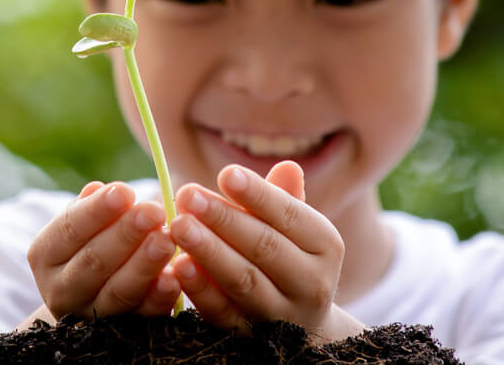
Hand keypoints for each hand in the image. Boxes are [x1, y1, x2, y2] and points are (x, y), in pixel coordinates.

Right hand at [26, 181, 180, 321]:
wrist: (91, 296)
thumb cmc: (91, 243)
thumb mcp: (84, 224)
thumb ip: (92, 208)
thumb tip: (98, 189)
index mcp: (46, 254)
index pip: (69, 229)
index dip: (97, 210)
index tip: (124, 191)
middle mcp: (61, 289)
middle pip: (93, 261)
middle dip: (125, 234)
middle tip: (153, 211)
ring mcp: (90, 315)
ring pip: (117, 291)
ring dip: (144, 265)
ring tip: (167, 240)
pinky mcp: (121, 333)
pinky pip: (142, 316)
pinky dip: (158, 298)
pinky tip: (174, 279)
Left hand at [169, 162, 363, 342]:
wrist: (300, 327)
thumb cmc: (289, 256)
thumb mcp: (294, 228)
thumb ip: (282, 198)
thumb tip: (287, 166)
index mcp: (325, 245)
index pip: (290, 215)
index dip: (258, 194)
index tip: (225, 173)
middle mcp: (311, 282)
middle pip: (265, 247)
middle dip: (223, 219)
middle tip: (187, 194)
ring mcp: (282, 315)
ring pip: (244, 281)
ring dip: (209, 252)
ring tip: (178, 226)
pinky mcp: (251, 338)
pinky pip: (224, 314)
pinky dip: (201, 291)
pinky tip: (178, 267)